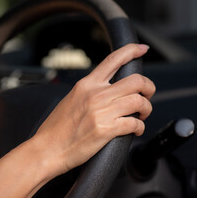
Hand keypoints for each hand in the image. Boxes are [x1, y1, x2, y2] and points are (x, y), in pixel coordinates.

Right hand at [32, 44, 155, 177]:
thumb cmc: (56, 128)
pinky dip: (140, 127)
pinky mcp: (106, 130)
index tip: (143, 49)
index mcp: (87, 84)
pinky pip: (134, 123)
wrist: (47, 149)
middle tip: (147, 96)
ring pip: (139, 101)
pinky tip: (136, 130)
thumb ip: (90, 91)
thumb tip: (108, 90)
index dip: (132, 51)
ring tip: (142, 115)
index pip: (113, 60)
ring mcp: (102, 111)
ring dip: (146, 109)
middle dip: (149, 87)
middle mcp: (96, 94)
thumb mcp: (71, 99)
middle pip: (136, 80)